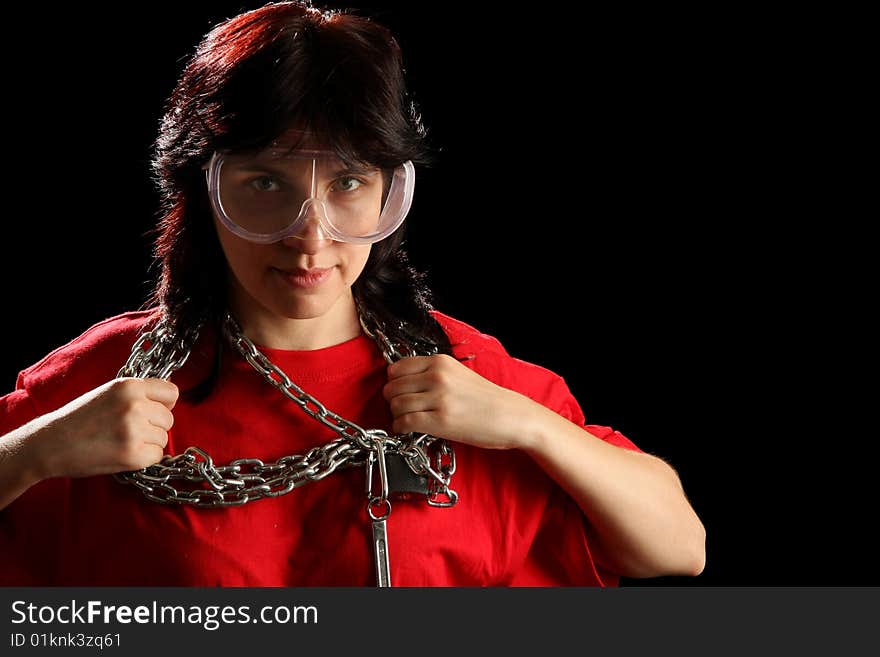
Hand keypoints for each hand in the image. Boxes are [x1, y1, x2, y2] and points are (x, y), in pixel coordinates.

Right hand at [31, 378, 177, 479]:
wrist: (50, 444)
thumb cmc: (80, 418)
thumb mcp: (109, 393)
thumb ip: (138, 394)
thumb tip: (168, 401)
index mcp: (129, 386)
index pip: (171, 393)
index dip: (163, 404)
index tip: (152, 411)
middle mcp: (135, 405)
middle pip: (169, 418)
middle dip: (154, 426)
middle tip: (129, 431)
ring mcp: (135, 430)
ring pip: (164, 438)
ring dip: (149, 443)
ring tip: (122, 441)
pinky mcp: (133, 454)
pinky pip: (157, 456)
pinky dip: (144, 458)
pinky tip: (123, 453)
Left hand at [383, 354, 539, 449]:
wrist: (511, 417)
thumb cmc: (487, 399)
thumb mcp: (458, 374)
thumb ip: (432, 374)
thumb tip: (404, 383)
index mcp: (440, 362)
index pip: (396, 368)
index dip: (394, 382)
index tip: (399, 390)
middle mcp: (437, 377)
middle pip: (392, 387)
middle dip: (393, 400)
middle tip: (401, 408)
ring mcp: (438, 398)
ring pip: (396, 405)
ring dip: (397, 415)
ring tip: (407, 419)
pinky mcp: (440, 421)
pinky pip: (405, 422)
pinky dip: (401, 428)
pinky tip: (408, 429)